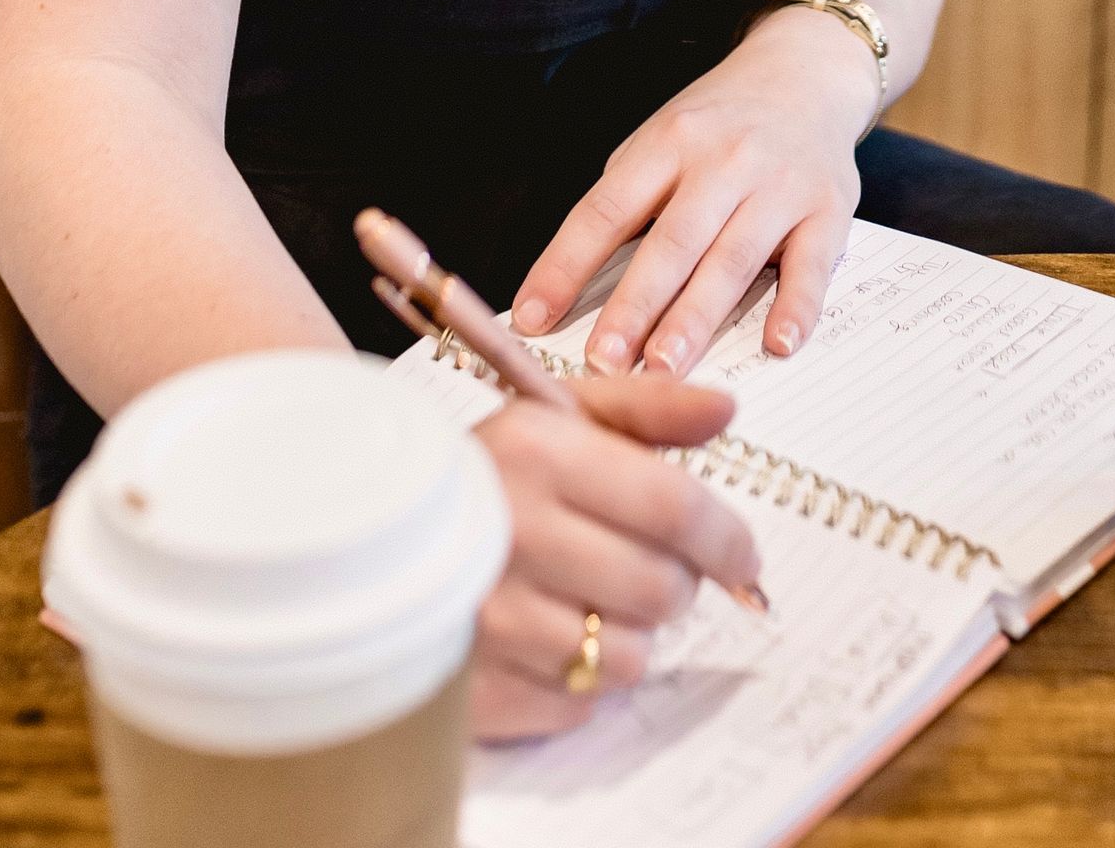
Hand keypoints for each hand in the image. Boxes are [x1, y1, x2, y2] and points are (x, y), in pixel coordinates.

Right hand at [468, 372, 756, 738]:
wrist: (371, 527)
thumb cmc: (488, 469)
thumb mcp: (561, 413)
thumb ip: (649, 410)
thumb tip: (726, 411)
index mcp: (539, 455)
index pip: (673, 507)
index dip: (727, 539)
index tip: (744, 557)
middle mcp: (511, 534)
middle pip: (660, 590)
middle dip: (675, 583)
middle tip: (651, 568)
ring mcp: (486, 620)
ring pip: (624, 657)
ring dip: (627, 634)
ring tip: (591, 598)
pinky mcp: (470, 687)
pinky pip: (576, 705)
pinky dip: (579, 680)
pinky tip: (549, 636)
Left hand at [510, 8, 876, 376]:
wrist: (806, 72)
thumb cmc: (720, 122)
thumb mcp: (662, 136)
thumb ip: (627, 199)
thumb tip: (571, 283)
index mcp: (669, 142)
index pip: (607, 209)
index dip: (566, 264)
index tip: (533, 318)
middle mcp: (724, 160)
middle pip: (671, 241)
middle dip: (634, 305)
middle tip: (603, 363)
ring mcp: (779, 185)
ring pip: (732, 259)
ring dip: (697, 318)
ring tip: (664, 369)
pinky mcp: (828, 210)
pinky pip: (811, 264)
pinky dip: (796, 306)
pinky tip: (777, 344)